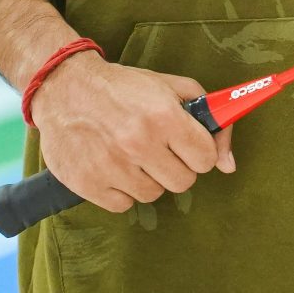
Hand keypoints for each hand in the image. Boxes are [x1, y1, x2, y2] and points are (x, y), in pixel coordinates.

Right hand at [28, 53, 233, 212]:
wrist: (64, 87)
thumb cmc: (123, 88)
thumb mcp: (171, 87)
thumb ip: (210, 118)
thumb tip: (229, 164)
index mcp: (164, 116)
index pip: (205, 159)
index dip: (199, 152)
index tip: (188, 146)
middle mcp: (139, 143)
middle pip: (183, 182)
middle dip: (177, 167)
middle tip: (160, 151)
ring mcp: (112, 166)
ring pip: (154, 195)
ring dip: (149, 179)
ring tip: (133, 156)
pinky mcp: (87, 183)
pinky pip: (123, 205)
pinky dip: (121, 191)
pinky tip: (114, 167)